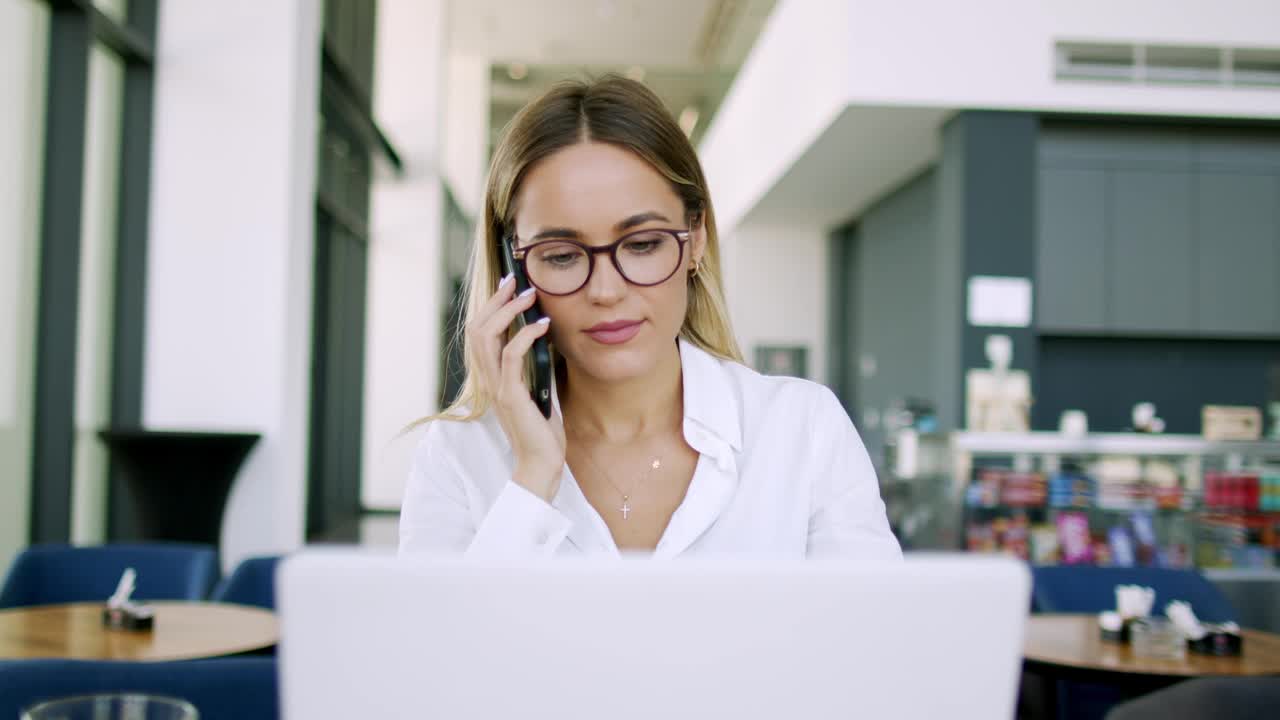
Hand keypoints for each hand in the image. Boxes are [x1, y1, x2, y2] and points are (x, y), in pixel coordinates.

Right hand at [465, 274, 565, 501]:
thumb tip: (545, 337)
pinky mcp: (510, 395)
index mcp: (491, 377)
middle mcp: (488, 380)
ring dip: (509, 311)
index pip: (480, 333)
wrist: (541, 464)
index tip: (508, 286)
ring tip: (530, 295)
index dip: (490, 306)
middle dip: (496, 300)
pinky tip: (543, 324)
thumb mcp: (537, 390)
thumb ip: (534, 366)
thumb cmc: (541, 430)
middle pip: (477, 328)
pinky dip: (526, 335)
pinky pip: (511, 356)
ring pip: (488, 336)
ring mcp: (496, 387)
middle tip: (515, 280)